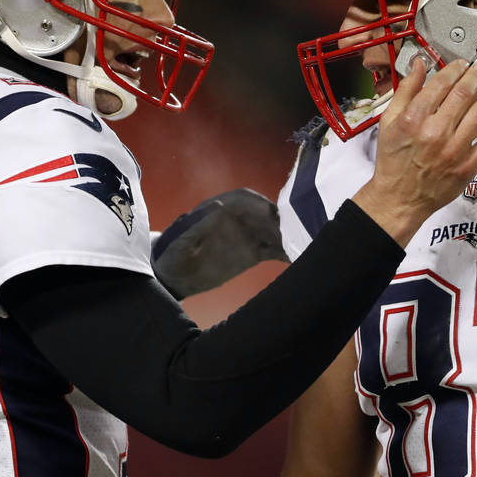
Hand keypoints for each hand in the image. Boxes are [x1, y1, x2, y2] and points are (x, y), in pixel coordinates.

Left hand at [152, 188, 288, 298]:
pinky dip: (287, 252)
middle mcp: (237, 219)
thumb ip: (197, 223)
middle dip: (282, 220)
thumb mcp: (180, 239)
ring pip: (273, 231)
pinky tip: (299, 258)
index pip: (243, 199)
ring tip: (305, 244)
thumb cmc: (171, 254)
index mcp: (219, 209)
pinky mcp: (252, 253)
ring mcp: (246, 236)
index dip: (259, 203)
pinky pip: (273, 250)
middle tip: (298, 231)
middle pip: (264, 214)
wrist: (172, 277)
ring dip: (289, 236)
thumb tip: (219, 205)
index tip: (272, 213)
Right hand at [352, 59, 476, 244]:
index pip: (441, 84)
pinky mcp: (468, 167)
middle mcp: (435, 132)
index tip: (462, 64)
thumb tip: (419, 64)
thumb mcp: (388, 121)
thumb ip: (405, 90)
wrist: (399, 198)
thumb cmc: (393, 160)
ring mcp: (454, 151)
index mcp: (414, 119)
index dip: (455, 69)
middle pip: (465, 94)